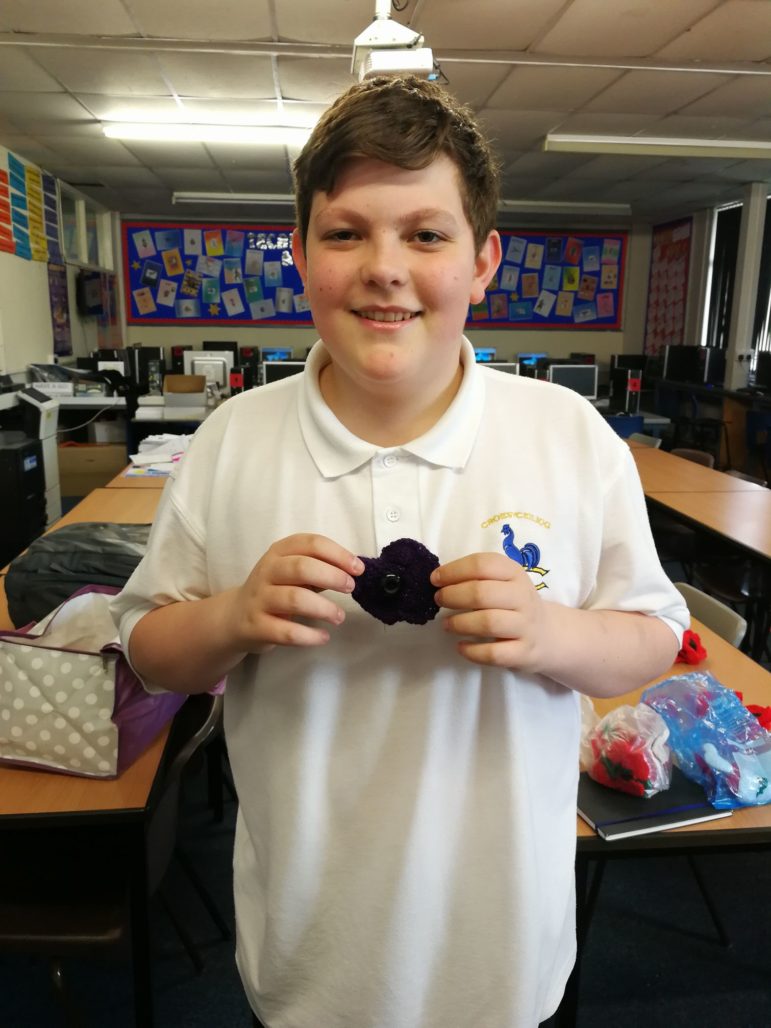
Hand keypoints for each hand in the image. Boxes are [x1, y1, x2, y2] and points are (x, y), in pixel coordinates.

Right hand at [227, 533, 362, 652]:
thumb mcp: (291, 572)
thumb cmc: (273, 590)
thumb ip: (318, 568)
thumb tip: (353, 570)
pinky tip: (323, 637)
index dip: (338, 554)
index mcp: (278, 552)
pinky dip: (310, 636)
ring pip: (295, 599)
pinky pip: (287, 632)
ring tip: (339, 617)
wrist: (234, 617)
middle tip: (350, 588)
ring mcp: (259, 599)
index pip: (310, 543)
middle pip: (302, 567)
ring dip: (324, 608)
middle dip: (332, 576)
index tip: (358, 569)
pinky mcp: (256, 626)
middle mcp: (266, 571)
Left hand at [430, 552, 550, 670]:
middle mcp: (523, 598)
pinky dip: (472, 651)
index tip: (435, 579)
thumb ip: (478, 578)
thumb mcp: (505, 583)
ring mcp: (526, 627)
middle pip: (482, 593)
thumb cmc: (515, 605)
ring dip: (460, 623)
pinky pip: (494, 654)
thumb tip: (439, 579)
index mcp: (515, 574)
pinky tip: (461, 647)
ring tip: (446, 625)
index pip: (483, 565)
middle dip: (453, 596)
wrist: (549, 635)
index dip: (454, 571)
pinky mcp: (524, 653)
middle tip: (439, 600)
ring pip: (488, 623)